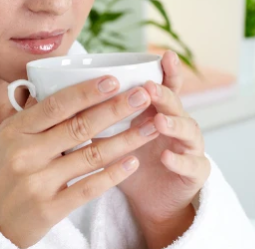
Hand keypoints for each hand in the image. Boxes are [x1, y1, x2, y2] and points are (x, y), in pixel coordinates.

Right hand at [0, 75, 157, 247]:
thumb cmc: (1, 172)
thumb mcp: (7, 138)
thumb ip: (32, 114)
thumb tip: (50, 82)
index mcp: (16, 130)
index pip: (56, 105)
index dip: (87, 91)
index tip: (114, 80)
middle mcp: (26, 153)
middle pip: (79, 126)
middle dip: (116, 109)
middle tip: (143, 95)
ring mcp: (38, 182)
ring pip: (91, 156)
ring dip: (126, 140)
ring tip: (151, 127)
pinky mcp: (50, 208)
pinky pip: (89, 188)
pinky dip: (114, 174)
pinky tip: (133, 162)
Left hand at [107, 51, 210, 244]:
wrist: (150, 200)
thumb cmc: (128, 160)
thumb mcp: (110, 135)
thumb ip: (95, 114)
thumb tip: (58, 97)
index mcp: (157, 109)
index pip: (165, 85)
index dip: (168, 70)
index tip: (164, 55)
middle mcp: (177, 123)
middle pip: (175, 103)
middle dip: (163, 93)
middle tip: (149, 87)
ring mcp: (189, 146)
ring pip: (188, 129)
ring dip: (173, 124)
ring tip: (159, 121)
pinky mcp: (195, 172)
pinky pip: (191, 164)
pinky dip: (179, 160)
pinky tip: (166, 157)